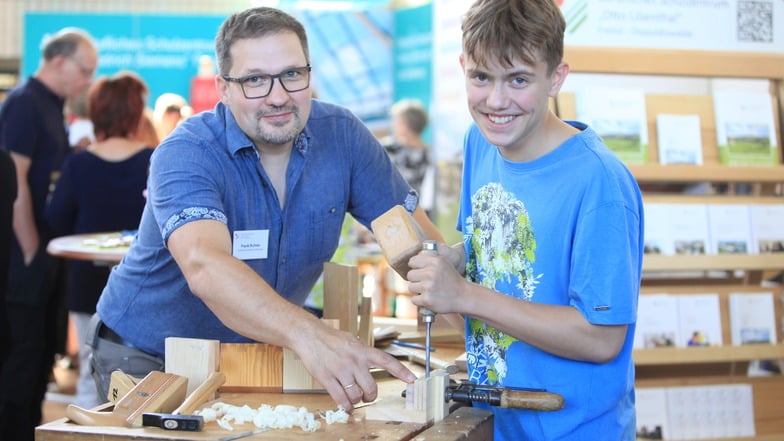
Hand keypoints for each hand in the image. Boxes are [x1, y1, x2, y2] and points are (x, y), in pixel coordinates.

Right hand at [293, 325, 415, 411]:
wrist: (309, 335)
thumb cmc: (331, 338)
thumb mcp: (352, 340)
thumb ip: (364, 352)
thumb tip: (373, 362)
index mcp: (363, 350)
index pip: (387, 361)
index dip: (401, 371)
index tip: (413, 379)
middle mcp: (354, 361)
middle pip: (371, 387)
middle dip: (371, 396)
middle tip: (367, 396)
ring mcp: (341, 370)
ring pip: (356, 395)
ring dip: (356, 401)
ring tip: (353, 399)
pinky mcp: (327, 378)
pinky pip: (340, 399)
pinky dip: (345, 407)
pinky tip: (346, 407)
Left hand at [406, 244, 465, 314]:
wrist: (463, 296)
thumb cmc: (451, 279)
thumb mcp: (444, 263)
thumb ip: (429, 259)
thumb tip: (411, 260)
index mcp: (435, 261)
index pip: (413, 261)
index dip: (415, 267)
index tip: (420, 272)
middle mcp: (431, 273)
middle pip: (410, 275)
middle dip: (416, 280)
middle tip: (425, 283)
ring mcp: (428, 287)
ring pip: (411, 287)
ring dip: (418, 291)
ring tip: (429, 291)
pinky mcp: (427, 300)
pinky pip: (414, 299)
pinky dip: (420, 301)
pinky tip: (429, 299)